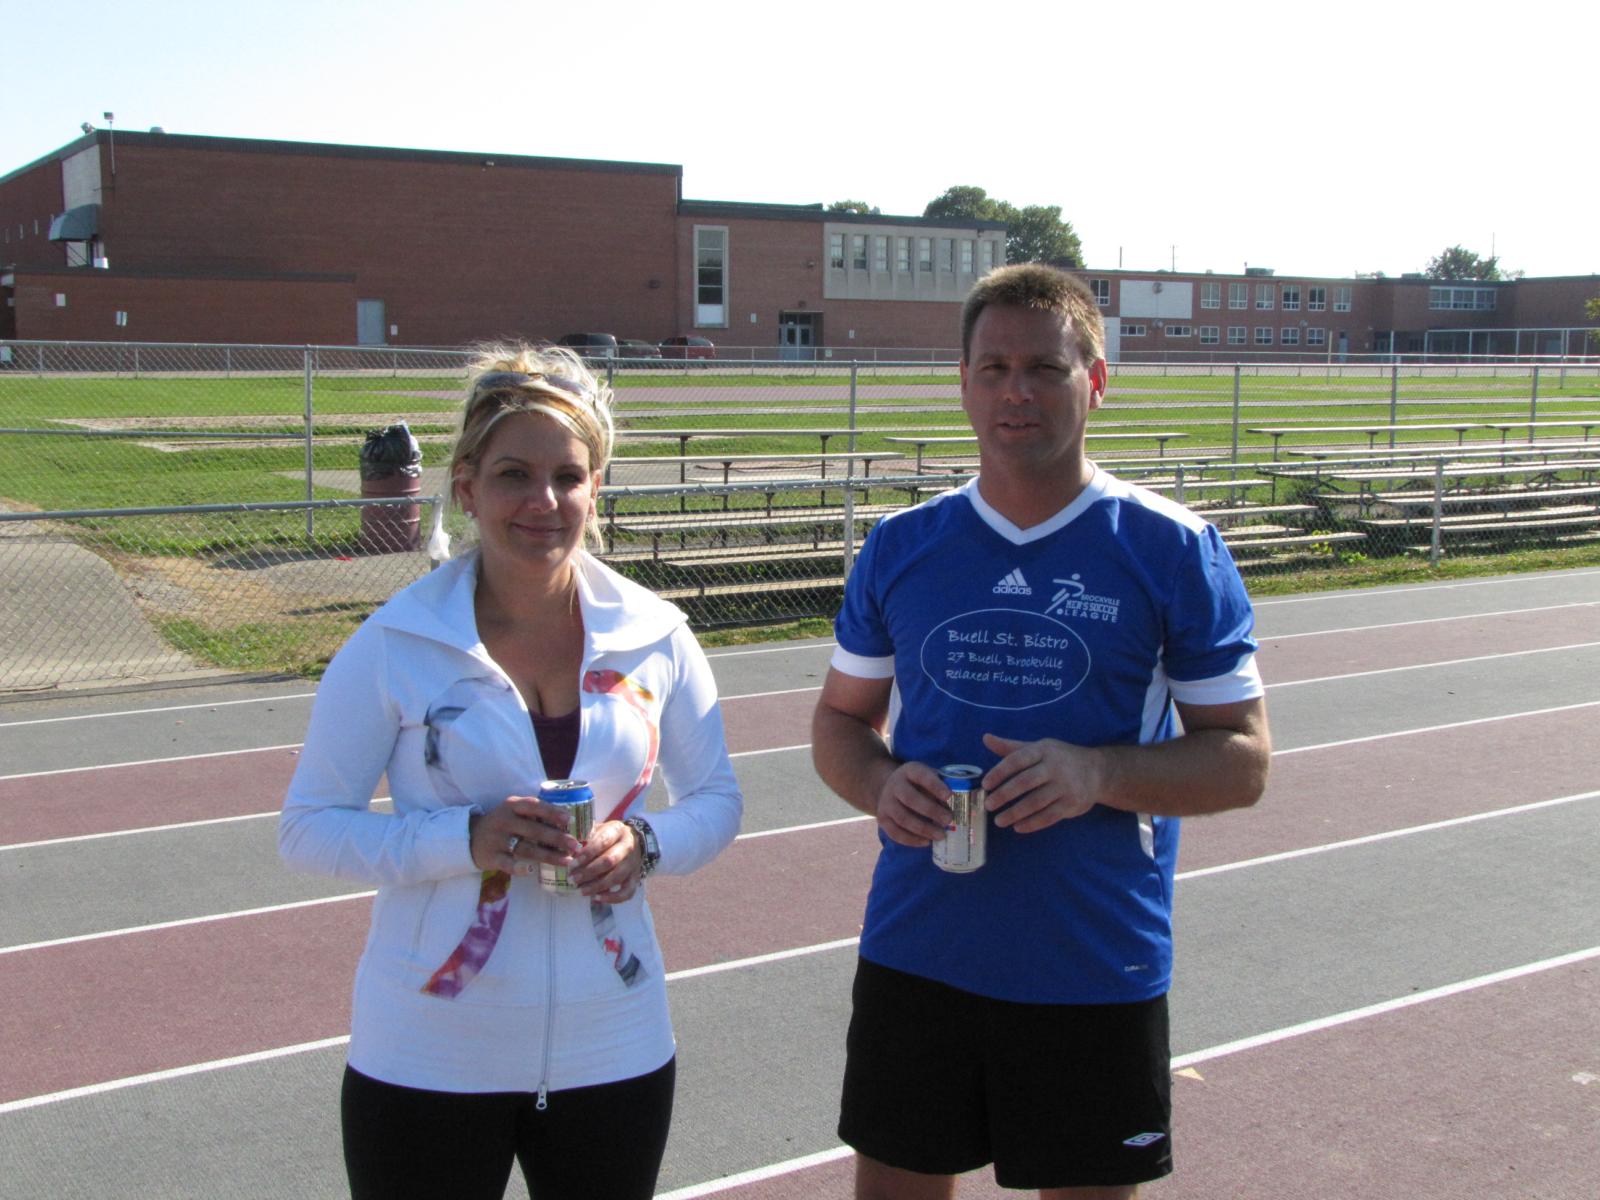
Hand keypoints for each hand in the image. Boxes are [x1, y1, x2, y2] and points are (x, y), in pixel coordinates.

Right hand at [470, 796, 582, 873]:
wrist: (470, 837)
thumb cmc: (503, 823)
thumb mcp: (514, 811)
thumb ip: (535, 814)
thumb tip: (571, 819)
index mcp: (513, 805)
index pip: (534, 806)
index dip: (552, 812)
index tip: (570, 819)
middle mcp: (505, 821)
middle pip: (535, 830)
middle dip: (558, 838)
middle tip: (576, 845)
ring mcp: (497, 839)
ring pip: (526, 848)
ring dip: (548, 855)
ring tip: (567, 860)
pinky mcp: (491, 857)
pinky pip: (507, 863)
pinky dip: (519, 868)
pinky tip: (532, 871)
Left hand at [566, 820, 642, 903]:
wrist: (633, 840)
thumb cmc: (608, 836)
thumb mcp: (598, 829)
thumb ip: (585, 837)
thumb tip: (568, 851)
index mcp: (617, 831)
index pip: (603, 841)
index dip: (587, 853)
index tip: (572, 863)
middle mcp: (628, 847)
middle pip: (610, 861)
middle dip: (589, 872)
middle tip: (572, 879)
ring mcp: (633, 864)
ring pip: (617, 877)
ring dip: (597, 886)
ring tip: (581, 890)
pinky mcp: (636, 878)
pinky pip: (627, 892)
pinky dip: (613, 898)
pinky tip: (597, 898)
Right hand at [872, 760, 954, 847]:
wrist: (889, 786)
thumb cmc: (918, 783)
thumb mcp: (928, 776)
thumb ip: (942, 786)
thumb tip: (963, 803)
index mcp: (909, 771)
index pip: (922, 776)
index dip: (935, 786)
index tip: (950, 796)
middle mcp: (895, 785)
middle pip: (910, 799)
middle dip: (931, 810)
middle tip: (948, 820)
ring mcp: (886, 802)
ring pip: (902, 818)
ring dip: (923, 828)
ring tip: (941, 835)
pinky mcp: (883, 818)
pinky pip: (895, 832)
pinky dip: (911, 839)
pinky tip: (926, 842)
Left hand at [981, 733, 1106, 831]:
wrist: (1097, 771)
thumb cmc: (1059, 758)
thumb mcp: (1038, 748)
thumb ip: (1011, 747)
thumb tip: (985, 738)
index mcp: (1043, 750)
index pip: (1017, 760)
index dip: (999, 772)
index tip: (985, 785)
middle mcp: (1055, 767)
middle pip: (1025, 782)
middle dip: (1004, 794)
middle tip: (988, 805)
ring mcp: (1065, 786)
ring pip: (1036, 802)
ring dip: (1015, 813)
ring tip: (999, 821)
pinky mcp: (1072, 803)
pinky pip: (1049, 816)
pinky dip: (1032, 823)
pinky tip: (1018, 827)